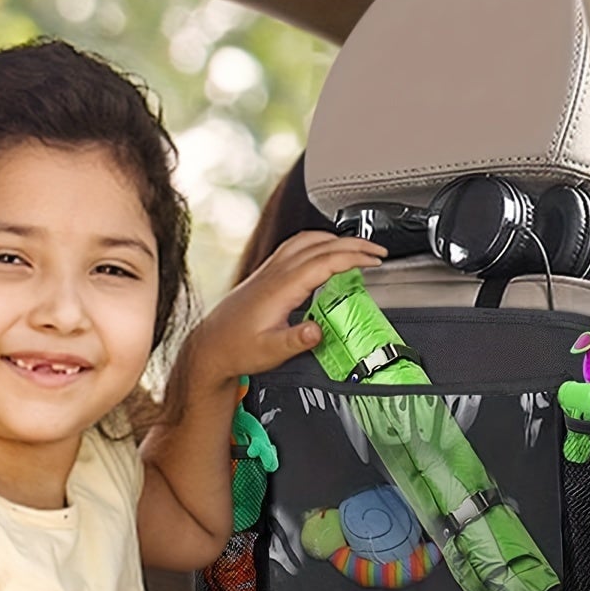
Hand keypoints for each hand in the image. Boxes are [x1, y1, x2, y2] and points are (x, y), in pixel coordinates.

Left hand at [191, 231, 384, 382]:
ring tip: (358, 247)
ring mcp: (270, 269)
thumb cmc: (237, 348)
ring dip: (336, 239)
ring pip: (307, 239)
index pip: (324, 261)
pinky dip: (319, 241)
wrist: (211, 345)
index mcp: (281, 287)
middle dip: (354, 244)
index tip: (374, 260)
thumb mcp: (270, 351)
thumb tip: (318, 330)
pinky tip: (326, 249)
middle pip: (320, 244)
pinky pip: (296, 245)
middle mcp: (275, 272)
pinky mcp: (267, 273)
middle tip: (378, 251)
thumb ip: (296, 341)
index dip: (352, 257)